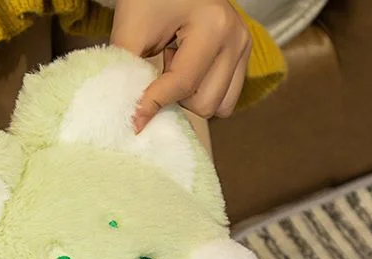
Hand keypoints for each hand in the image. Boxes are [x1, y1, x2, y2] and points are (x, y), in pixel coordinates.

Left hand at [111, 0, 251, 131]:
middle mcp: (235, 38)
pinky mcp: (243, 54)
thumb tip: (134, 119)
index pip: (182, 84)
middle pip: (204, 103)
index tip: (135, 120)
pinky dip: (204, 92)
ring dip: (192, 95)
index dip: (154, 104)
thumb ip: (128, 72)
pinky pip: (226, 98)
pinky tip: (191, 66)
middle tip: (163, 65)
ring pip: (218, 106)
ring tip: (178, 64)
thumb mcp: (132, 28)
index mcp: (213, 25)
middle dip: (177, 95)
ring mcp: (243, 46)